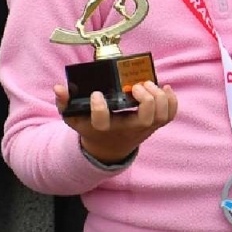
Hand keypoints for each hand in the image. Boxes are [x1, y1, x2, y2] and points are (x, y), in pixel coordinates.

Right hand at [56, 80, 177, 164]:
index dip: (99, 107)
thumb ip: (64, 103)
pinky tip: (165, 88)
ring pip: (160, 116)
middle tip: (135, 87)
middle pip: (144, 119)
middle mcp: (126, 130)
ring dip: (158, 98)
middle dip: (145, 100)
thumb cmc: (91, 127)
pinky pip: (169, 115)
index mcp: (104, 128)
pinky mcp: (153, 125)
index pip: (102, 121)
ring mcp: (142, 129)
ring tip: (147, 84)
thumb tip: (59, 88)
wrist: (109, 146)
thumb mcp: (73, 118)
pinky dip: (172, 101)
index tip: (96, 94)